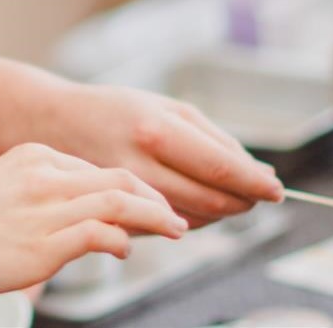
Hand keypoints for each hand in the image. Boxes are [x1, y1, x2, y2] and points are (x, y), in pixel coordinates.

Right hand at [0, 143, 186, 299]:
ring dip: (155, 216)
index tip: (143, 200)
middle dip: (153, 197)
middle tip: (175, 215)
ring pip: (120, 201)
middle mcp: (44, 175)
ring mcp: (47, 207)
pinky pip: (104, 233)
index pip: (95, 166)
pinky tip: (125, 250)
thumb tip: (67, 218)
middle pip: (118, 177)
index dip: (127, 184)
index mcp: (31, 157)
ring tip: (175, 230)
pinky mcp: (47, 242)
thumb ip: (33, 195)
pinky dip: (123, 240)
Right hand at [63, 85, 283, 227]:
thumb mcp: (168, 108)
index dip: (255, 183)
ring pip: (194, 218)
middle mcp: (140, 163)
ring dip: (223, 211)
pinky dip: (195, 217)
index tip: (277, 190)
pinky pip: (170, 225)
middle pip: (212, 200)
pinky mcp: (116, 210)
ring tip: (228, 193)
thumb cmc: (116, 110)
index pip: (221, 168)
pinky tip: (195, 199)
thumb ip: (215, 140)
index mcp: (156, 130)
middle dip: (245, 201)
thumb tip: (259, 173)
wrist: (56, 123)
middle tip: (258, 193)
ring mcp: (125, 191)